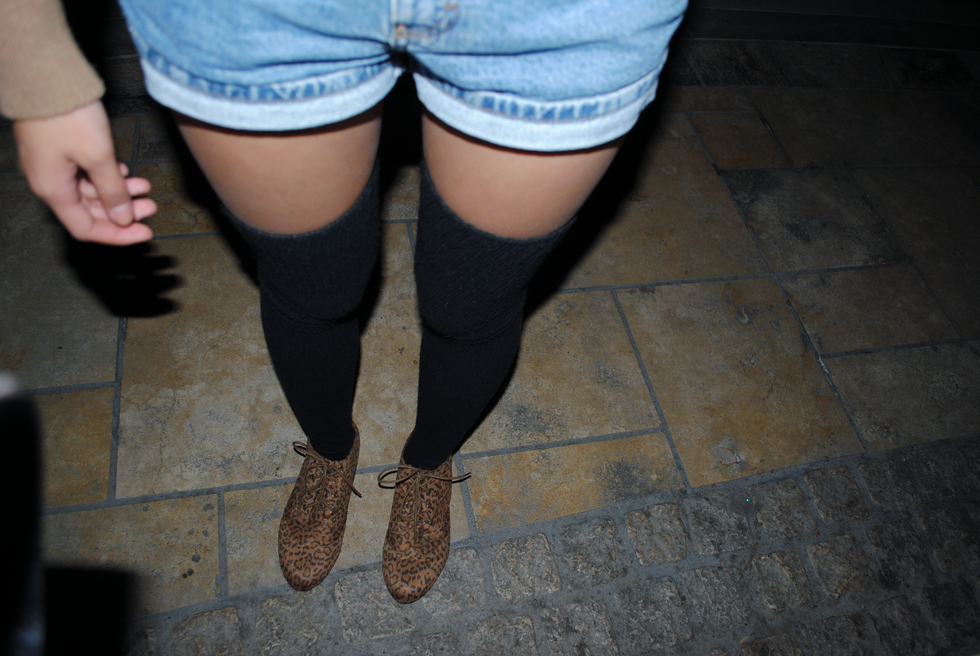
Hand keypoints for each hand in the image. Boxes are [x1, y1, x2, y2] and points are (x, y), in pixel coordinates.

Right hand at [13, 101, 155, 244]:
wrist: (44, 76)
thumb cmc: (65, 114)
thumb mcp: (98, 157)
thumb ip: (113, 191)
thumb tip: (123, 217)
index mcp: (54, 190)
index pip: (86, 228)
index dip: (117, 235)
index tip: (143, 232)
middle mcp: (49, 181)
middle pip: (90, 210)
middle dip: (123, 210)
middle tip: (150, 206)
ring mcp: (52, 164)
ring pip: (90, 190)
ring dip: (119, 190)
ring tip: (144, 185)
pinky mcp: (57, 149)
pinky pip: (83, 172)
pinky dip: (106, 174)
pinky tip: (124, 169)